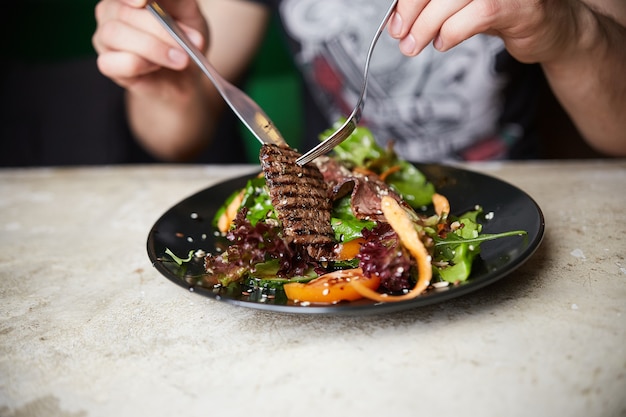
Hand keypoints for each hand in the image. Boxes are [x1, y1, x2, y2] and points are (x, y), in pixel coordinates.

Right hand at [92, 0, 207, 90]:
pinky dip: (138, 64)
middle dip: (159, 28)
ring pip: (114, 34)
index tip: (144, 1)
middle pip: (123, 12)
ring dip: (153, 48)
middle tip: (190, 43)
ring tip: (181, 59)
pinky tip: (156, 67)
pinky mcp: (106, 64)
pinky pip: (111, 62)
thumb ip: (179, 2)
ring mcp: (104, 37)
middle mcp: (110, 11)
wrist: (185, 77)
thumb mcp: (189, 16)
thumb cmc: (184, 41)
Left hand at [387, 0, 580, 63]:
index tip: (396, 19)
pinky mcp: (519, 4)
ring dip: (425, 27)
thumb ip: (437, 5)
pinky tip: (443, 42)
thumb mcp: (465, 3)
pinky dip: (451, 33)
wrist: (556, 28)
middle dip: (411, 11)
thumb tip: (400, 17)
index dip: (409, 0)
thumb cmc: (510, 11)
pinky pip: (475, 16)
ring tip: (414, 45)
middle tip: (400, 34)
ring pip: (451, 0)